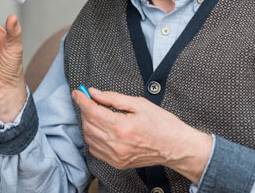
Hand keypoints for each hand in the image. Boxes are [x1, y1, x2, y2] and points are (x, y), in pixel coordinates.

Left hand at [72, 87, 211, 183]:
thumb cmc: (162, 123)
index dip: (82, 99)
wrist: (176, 147)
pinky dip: (92, 138)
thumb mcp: (139, 103)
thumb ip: (113, 98)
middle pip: (88, 124)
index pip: (92, 111)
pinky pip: (95, 150)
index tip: (77, 91)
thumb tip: (94, 93)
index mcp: (122, 126)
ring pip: (89, 137)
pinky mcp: (117, 164)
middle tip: (89, 99)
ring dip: (87, 123)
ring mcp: (116, 156)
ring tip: (95, 112)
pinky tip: (100, 129)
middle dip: (85, 109)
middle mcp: (116, 144)